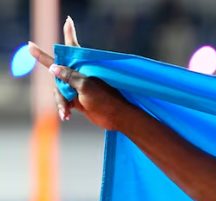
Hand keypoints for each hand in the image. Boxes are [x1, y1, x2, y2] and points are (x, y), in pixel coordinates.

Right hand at [28, 16, 128, 130]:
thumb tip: (53, 68)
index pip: (72, 47)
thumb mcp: (86, 86)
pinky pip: (62, 100)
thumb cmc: (105, 100)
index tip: (68, 20)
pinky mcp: (76, 99)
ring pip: (58, 89)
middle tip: (54, 80)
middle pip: (57, 73)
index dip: (69, 34)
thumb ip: (69, 76)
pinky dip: (63, 108)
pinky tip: (66, 115)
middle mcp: (79, 74)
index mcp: (83, 67)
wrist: (117, 118)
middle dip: (57, 84)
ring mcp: (77, 86)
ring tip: (66, 112)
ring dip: (60, 101)